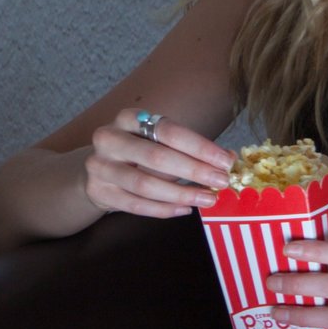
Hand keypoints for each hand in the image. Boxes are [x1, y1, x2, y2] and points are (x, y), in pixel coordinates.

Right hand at [82, 114, 234, 219]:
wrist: (99, 169)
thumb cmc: (139, 152)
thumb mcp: (161, 142)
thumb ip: (192, 149)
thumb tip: (229, 158)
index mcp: (129, 119)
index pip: (168, 130)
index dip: (199, 147)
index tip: (225, 162)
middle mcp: (109, 139)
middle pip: (156, 156)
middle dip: (194, 171)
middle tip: (221, 182)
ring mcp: (100, 166)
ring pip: (144, 184)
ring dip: (181, 194)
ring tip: (208, 199)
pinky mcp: (98, 191)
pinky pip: (135, 205)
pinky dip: (163, 209)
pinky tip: (185, 209)